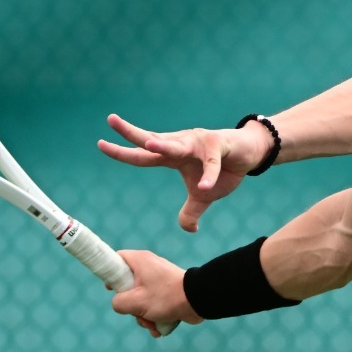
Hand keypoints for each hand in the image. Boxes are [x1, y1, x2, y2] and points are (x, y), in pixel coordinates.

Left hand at [99, 114, 273, 232]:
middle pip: (152, 139)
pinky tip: (205, 187)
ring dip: (165, 144)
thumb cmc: (224, 169)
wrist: (251, 153)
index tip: (101, 144)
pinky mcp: (220, 145)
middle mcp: (181, 144)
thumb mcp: (204, 195)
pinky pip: (212, 163)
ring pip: (179, 145)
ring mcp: (199, 142)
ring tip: (150, 143)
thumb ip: (191, 211)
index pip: (143, 154)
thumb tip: (188, 229)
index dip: (123, 151)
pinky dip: (209, 175)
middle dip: (131, 132)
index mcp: (172, 156)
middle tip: (111, 121)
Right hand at [111, 250, 200, 335]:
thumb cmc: (166, 297)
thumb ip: (118, 303)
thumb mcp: (135, 302)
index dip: (110, 272)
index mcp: (140, 261)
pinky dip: (154, 316)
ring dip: (143, 315)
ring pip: (141, 299)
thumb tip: (119, 304)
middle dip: (130, 305)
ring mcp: (159, 280)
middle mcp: (149, 267)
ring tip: (151, 323)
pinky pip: (154, 304)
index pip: (117, 259)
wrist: (198, 301)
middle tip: (136, 311)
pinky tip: (158, 327)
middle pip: (128, 285)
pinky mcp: (168, 292)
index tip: (110, 288)